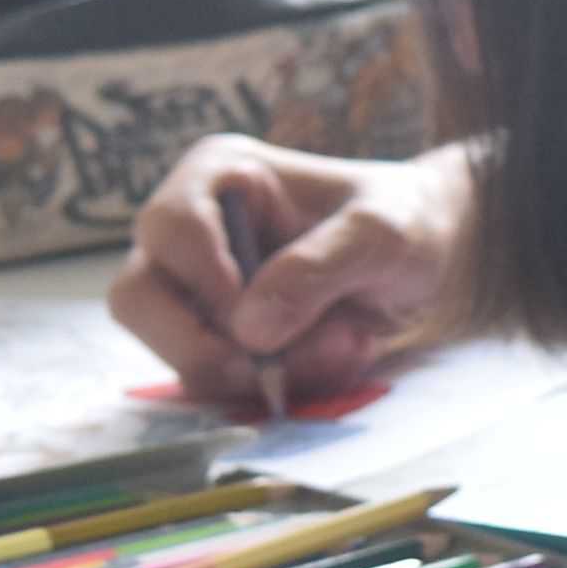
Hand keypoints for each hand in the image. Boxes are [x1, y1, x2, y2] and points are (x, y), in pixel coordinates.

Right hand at [109, 139, 470, 409]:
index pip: (170, 230)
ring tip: (340, 348)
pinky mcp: (216, 341)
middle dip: (205, 346)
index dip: (209, 281)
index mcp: (217, 177)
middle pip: (138, 299)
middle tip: (269, 370)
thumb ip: (319, 268)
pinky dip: (272, 390)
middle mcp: (189, 233)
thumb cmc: (402, 223)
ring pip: (172, 353)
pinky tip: (333, 360)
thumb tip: (248, 330)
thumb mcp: (380, 232)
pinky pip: (214, 384)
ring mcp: (195, 293)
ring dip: (253, 374)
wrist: (428, 263)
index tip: (260, 320)